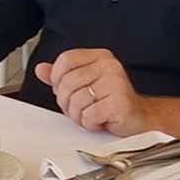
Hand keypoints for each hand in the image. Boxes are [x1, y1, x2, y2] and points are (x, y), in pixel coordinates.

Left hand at [33, 49, 152, 135]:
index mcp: (99, 57)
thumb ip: (61, 76)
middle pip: (67, 82)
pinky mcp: (120, 103)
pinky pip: (89, 115)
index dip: (57, 78)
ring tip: (91, 114)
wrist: (139, 119)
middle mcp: (109, 66)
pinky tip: (100, 120)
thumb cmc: (110, 102)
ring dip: (78, 115)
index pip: (65, 60)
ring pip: (76, 101)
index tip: (62, 89)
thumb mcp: (83, 84)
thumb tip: (40, 69)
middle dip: (67, 102)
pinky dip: (90, 123)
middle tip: (79, 108)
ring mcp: (116, 83)